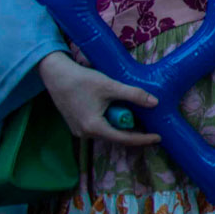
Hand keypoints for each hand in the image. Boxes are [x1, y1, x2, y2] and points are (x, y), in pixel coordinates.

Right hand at [38, 52, 158, 146]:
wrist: (56, 74)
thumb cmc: (82, 79)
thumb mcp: (110, 86)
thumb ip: (133, 95)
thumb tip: (155, 103)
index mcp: (94, 127)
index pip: (124, 139)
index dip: (143, 139)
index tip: (159, 137)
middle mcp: (85, 133)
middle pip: (116, 137)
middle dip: (134, 133)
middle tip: (152, 127)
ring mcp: (79, 130)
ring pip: (107, 132)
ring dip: (121, 127)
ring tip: (139, 120)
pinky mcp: (77, 124)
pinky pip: (99, 128)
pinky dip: (111, 123)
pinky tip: (121, 114)